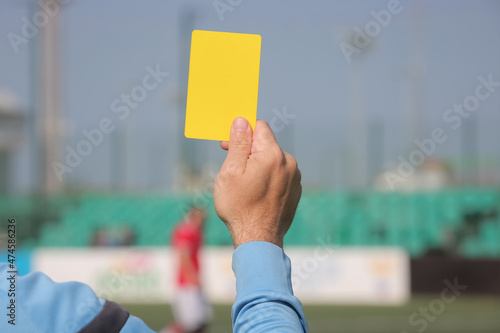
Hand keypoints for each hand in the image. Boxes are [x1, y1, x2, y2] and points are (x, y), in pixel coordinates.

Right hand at [214, 117, 301, 247]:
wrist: (258, 240)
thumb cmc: (239, 207)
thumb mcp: (231, 172)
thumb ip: (239, 143)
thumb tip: (241, 121)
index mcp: (272, 154)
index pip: (259, 127)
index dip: (242, 132)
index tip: (228, 145)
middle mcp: (289, 162)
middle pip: (267, 144)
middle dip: (250, 150)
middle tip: (233, 167)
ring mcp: (295, 177)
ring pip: (273, 160)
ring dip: (260, 165)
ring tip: (246, 185)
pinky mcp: (296, 190)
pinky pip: (280, 175)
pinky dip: (269, 177)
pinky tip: (257, 193)